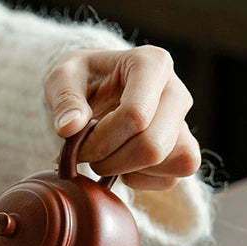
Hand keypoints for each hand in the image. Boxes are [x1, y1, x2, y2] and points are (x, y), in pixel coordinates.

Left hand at [44, 46, 200, 189]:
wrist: (97, 92)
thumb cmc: (82, 82)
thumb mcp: (62, 79)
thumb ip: (63, 100)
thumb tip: (69, 128)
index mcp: (152, 64)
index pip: (135, 115)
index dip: (100, 142)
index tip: (77, 146)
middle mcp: (176, 92)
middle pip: (153, 146)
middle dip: (112, 162)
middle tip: (88, 157)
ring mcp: (184, 124)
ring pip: (168, 163)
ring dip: (127, 172)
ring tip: (106, 158)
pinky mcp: (184, 151)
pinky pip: (170, 179)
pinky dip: (140, 181)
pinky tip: (121, 165)